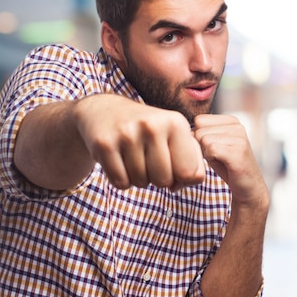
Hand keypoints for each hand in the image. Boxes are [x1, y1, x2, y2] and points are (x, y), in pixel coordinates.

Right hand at [74, 95, 205, 189]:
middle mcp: (152, 126)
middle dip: (156, 178)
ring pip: (140, 183)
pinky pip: (120, 183)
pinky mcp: (105, 145)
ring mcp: (126, 135)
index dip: (179, 177)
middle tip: (148, 159)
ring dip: (137, 178)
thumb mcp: (174, 136)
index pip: (188, 173)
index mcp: (175, 122)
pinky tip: (119, 161)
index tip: (170, 164)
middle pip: (163, 181)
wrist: (105, 111)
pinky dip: (121, 179)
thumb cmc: (146, 130)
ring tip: (132, 157)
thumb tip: (181, 184)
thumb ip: (192, 162)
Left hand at [193, 114, 268, 207]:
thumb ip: (201, 133)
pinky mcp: (238, 151)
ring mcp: (239, 138)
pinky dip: (211, 160)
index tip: (212, 148)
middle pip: (199, 130)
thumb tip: (183, 128)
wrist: (247, 187)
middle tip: (217, 157)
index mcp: (231, 121)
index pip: (199, 120)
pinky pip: (210, 150)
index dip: (198, 137)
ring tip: (221, 160)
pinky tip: (223, 164)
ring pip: (203, 140)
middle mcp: (236, 126)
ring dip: (207, 154)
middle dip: (202, 147)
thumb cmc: (227, 166)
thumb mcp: (213, 144)